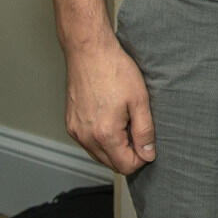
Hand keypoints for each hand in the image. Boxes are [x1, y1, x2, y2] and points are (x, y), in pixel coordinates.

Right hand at [62, 37, 154, 174]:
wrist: (89, 52)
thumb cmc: (115, 70)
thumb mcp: (140, 100)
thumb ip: (145, 131)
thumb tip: (148, 154)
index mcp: (104, 134)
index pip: (125, 166)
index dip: (141, 158)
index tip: (148, 142)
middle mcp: (85, 137)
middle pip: (110, 164)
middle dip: (128, 154)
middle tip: (138, 130)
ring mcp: (75, 131)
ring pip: (98, 154)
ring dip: (114, 147)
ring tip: (125, 121)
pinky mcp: (70, 123)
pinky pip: (88, 142)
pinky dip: (101, 138)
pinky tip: (111, 118)